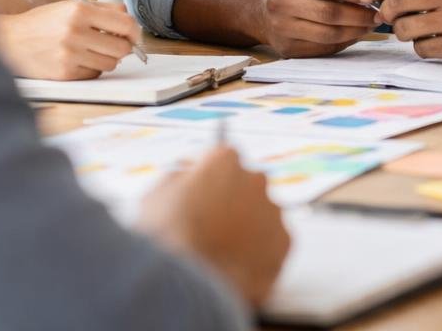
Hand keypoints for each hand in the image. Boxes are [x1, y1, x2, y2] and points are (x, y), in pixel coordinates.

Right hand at [0, 0, 141, 79]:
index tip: (133, 35)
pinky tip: (78, 60)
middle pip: (122, 48)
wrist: (8, 39)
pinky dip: (91, 68)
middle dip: (123, 47)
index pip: (125, 24)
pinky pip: (94, 74)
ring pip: (111, 63)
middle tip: (115, 44)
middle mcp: (74, 32)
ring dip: (106, 58)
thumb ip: (104, 10)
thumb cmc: (45, 22)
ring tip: (92, 50)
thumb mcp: (72, 6)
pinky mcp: (64, 73)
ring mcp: (69, 55)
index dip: (135, 32)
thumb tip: (131, 21)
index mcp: (79, 10)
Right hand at [136, 147, 290, 305]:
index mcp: (224, 161)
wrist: (188, 283)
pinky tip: (237, 265)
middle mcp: (254, 179)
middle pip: (246, 185)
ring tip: (222, 252)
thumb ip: (178, 180)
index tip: (201, 192)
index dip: (209, 178)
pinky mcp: (285, 242)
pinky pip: (273, 242)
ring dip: (247, 227)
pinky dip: (260, 251)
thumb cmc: (167, 238)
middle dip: (232, 202)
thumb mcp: (156, 196)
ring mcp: (272, 210)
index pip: (222, 159)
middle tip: (212, 226)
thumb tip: (187, 178)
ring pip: (262, 214)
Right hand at [260, 0, 377, 57]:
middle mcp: (279, 2)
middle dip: (357, 15)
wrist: (269, 10)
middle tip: (376, 15)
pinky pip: (322, 48)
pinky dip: (343, 42)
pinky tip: (354, 34)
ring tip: (369, 25)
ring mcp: (281, 28)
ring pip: (326, 34)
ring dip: (354, 31)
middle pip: (326, 13)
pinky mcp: (288, 48)